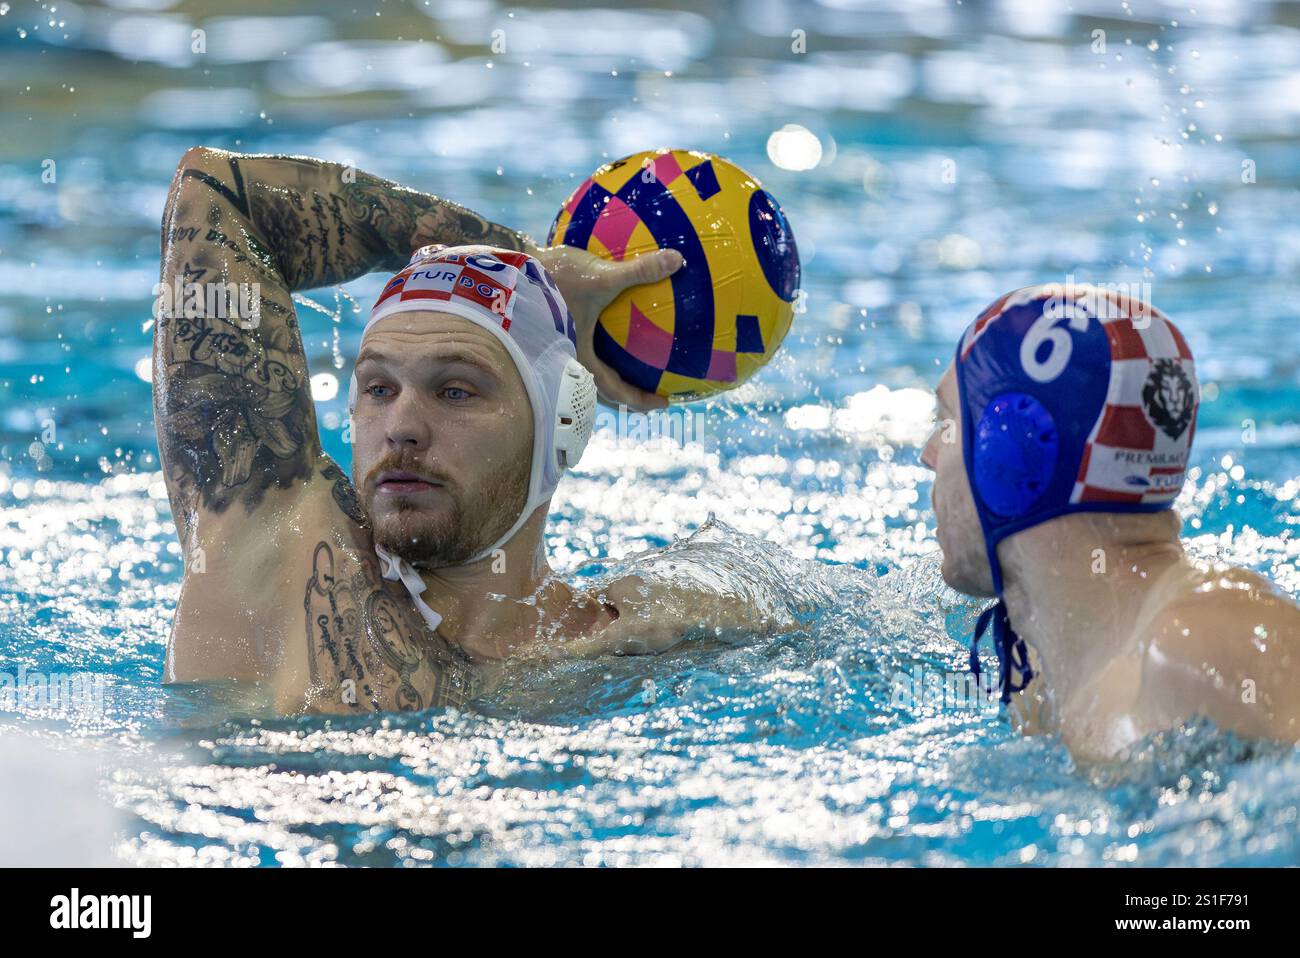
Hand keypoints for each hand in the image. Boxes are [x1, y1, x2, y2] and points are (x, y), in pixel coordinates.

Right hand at [533, 244, 683, 410]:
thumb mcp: (599, 276)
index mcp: (579, 358)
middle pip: (603, 387)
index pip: (615, 391)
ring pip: (591, 366)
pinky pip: (584, 341)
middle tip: (653, 393)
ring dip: (613, 370)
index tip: (664, 402)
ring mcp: (559, 344)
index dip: (641, 400)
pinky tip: (611, 321)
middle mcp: (567, 357)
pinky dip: (601, 342)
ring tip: (632, 364)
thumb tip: (678, 260)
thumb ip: (638, 271)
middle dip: (629, 393)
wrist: (506, 268)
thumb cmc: (551, 277)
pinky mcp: (553, 326)